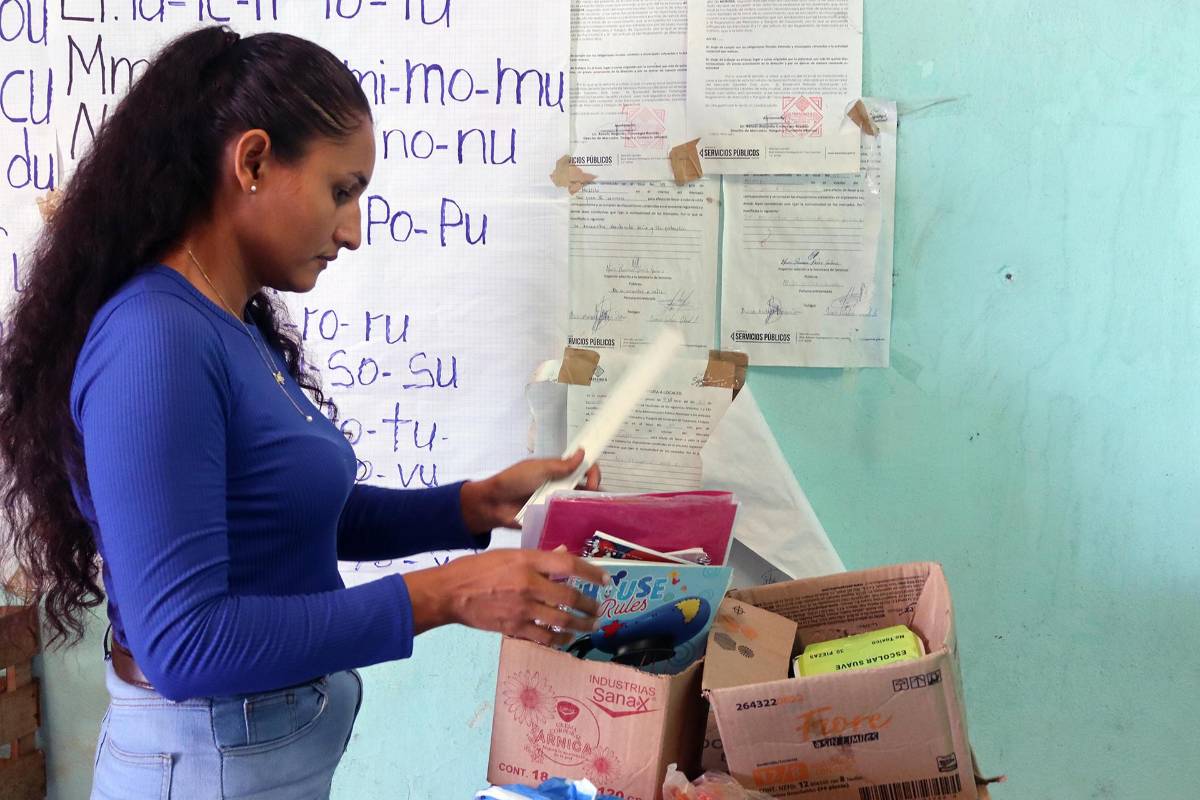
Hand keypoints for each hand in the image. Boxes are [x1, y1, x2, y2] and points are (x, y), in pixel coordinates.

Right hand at [403, 549, 608, 645]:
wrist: (450, 593)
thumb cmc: (478, 569)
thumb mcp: (509, 555)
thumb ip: (538, 558)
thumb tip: (563, 556)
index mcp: (527, 561)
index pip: (568, 564)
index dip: (591, 573)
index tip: (605, 580)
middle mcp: (528, 584)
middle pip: (570, 596)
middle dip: (589, 605)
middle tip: (598, 610)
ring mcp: (522, 608)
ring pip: (561, 620)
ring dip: (580, 625)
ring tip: (589, 626)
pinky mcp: (514, 627)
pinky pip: (545, 637)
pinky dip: (560, 639)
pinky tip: (566, 639)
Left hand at [460, 449, 600, 531]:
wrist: (494, 504)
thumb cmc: (512, 481)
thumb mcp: (537, 469)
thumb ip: (561, 465)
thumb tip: (582, 452)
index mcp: (558, 471)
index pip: (583, 468)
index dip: (592, 473)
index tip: (593, 482)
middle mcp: (560, 487)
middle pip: (586, 488)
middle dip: (595, 492)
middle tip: (595, 499)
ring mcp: (557, 504)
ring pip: (579, 505)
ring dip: (587, 507)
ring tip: (594, 514)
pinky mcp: (552, 519)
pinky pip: (568, 520)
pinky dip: (576, 521)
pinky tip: (583, 525)